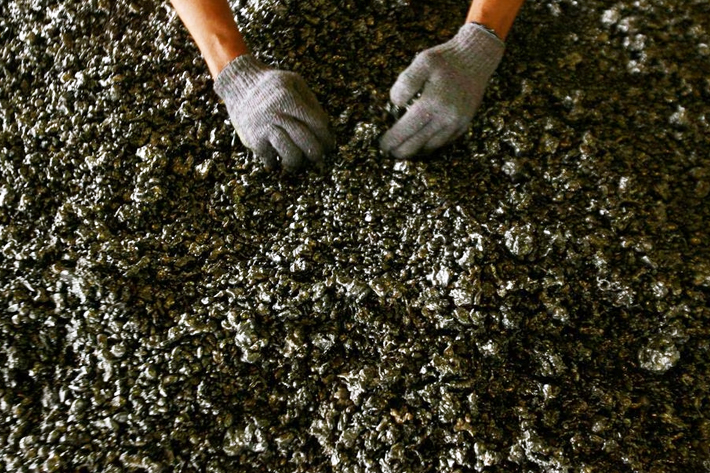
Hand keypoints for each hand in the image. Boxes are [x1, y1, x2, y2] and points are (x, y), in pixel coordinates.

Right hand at [215, 54, 334, 170]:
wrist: (238, 84)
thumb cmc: (272, 85)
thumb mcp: (294, 82)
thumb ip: (311, 102)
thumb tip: (326, 128)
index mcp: (289, 99)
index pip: (317, 124)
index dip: (326, 138)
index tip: (329, 146)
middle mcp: (277, 114)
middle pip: (305, 142)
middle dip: (316, 153)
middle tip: (318, 157)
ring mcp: (264, 129)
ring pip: (290, 154)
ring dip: (298, 162)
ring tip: (297, 161)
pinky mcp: (253, 140)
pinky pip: (271, 159)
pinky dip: (276, 162)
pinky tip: (278, 157)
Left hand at [380, 23, 504, 158]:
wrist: (478, 56)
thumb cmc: (446, 58)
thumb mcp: (422, 62)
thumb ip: (405, 83)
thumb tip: (396, 104)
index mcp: (432, 103)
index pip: (406, 130)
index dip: (392, 141)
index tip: (382, 145)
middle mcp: (446, 117)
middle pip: (417, 144)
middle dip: (400, 151)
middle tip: (389, 152)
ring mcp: (457, 123)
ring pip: (432, 147)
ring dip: (415, 151)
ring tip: (403, 150)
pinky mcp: (465, 123)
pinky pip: (445, 142)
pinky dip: (431, 146)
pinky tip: (421, 144)